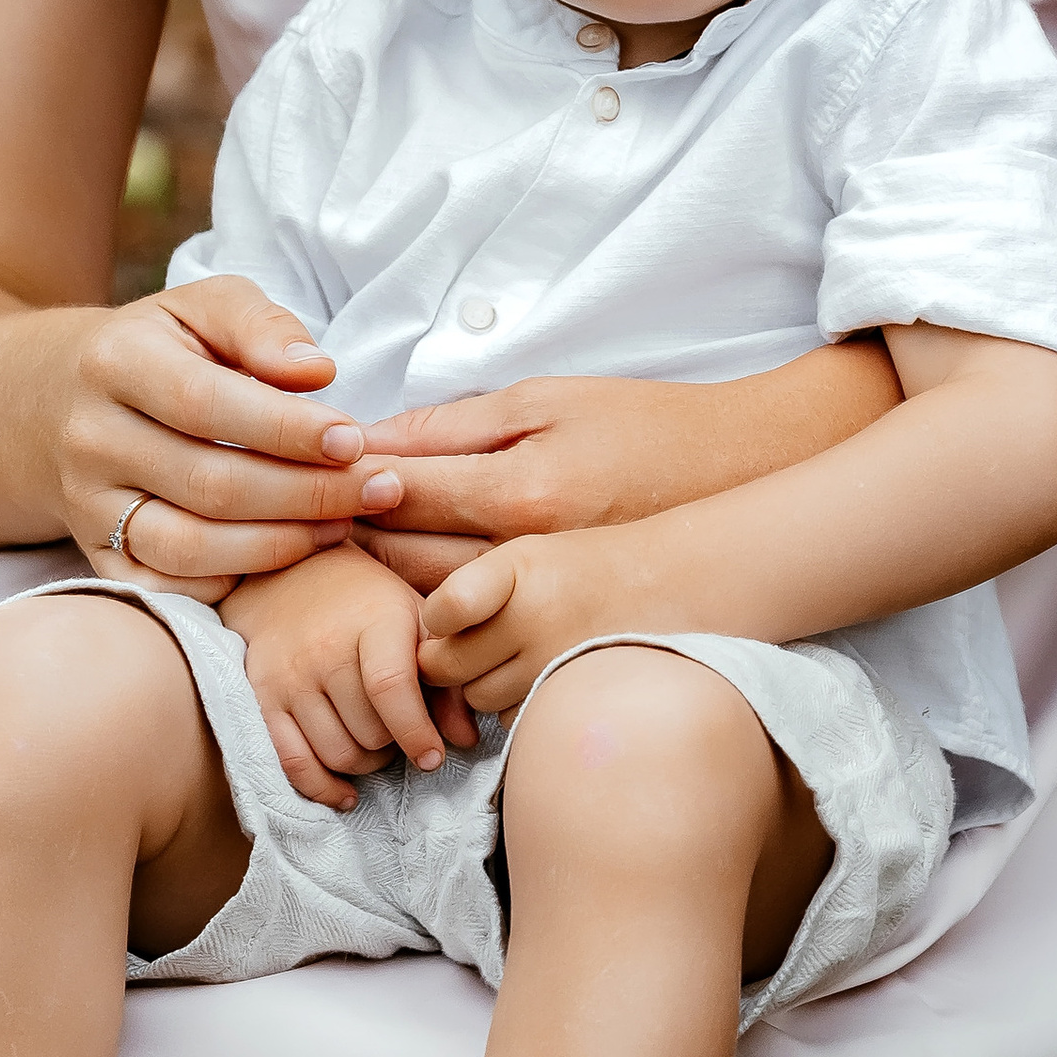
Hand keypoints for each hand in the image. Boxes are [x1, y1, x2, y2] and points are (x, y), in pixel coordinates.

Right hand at [55, 276, 405, 601]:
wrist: (55, 400)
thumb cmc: (160, 348)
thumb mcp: (203, 308)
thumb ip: (262, 326)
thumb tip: (316, 373)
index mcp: (116, 361)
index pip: (206, 403)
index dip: (286, 428)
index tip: (354, 439)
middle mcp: (91, 439)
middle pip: (208, 483)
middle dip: (306, 493)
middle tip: (378, 490)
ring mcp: (88, 506)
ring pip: (188, 547)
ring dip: (278, 545)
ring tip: (342, 525)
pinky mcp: (95, 556)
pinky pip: (167, 588)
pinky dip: (233, 582)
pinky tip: (286, 556)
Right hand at [224, 549, 479, 806]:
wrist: (290, 575)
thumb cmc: (368, 601)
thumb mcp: (417, 621)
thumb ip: (446, 679)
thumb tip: (464, 740)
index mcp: (373, 619)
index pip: (391, 687)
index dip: (416, 731)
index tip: (433, 756)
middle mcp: (325, 647)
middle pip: (368, 731)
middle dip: (394, 745)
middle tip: (401, 733)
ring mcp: (289, 675)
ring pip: (336, 753)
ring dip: (365, 764)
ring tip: (376, 745)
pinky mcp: (262, 697)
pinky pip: (292, 762)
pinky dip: (321, 787)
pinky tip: (346, 792)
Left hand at [357, 342, 902, 588]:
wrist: (736, 472)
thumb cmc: (640, 423)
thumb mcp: (546, 400)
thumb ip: (454, 425)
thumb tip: (373, 441)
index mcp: (522, 489)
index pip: (400, 496)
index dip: (349, 485)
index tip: (320, 475)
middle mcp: (531, 561)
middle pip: (404, 566)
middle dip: (361, 542)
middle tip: (332, 518)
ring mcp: (551, 609)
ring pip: (435, 626)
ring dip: (397, 594)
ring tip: (378, 556)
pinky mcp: (564, 638)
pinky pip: (480, 656)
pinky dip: (451, 633)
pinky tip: (437, 599)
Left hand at [416, 528, 644, 714]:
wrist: (664, 587)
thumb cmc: (582, 570)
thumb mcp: (525, 554)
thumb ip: (471, 589)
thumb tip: (422, 639)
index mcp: (517, 570)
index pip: (445, 609)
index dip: (435, 619)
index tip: (445, 617)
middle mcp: (534, 620)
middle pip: (448, 667)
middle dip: (446, 660)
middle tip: (472, 642)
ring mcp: (553, 666)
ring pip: (476, 699)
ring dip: (480, 685)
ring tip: (511, 655)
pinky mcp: (566, 700)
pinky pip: (511, 719)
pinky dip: (512, 705)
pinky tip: (534, 676)